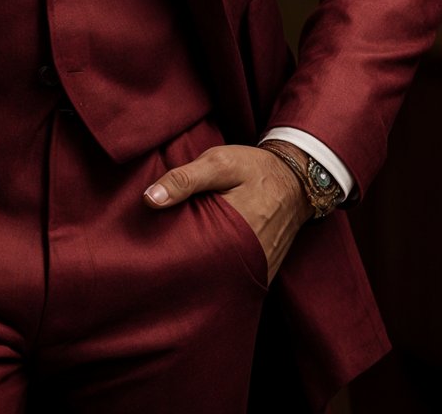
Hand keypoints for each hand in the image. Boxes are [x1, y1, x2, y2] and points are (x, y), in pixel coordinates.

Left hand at [142, 141, 312, 280]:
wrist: (297, 179)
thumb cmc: (255, 168)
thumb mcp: (219, 162)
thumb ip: (185, 179)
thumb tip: (149, 199)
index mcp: (235, 231)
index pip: (190, 254)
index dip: (166, 254)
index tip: (144, 251)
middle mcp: (248, 258)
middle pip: (202, 273)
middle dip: (179, 269)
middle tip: (153, 263)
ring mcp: (257, 269)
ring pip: (218, 279)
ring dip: (197, 274)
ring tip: (172, 269)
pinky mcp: (262, 271)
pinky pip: (234, 279)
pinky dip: (217, 274)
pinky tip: (200, 266)